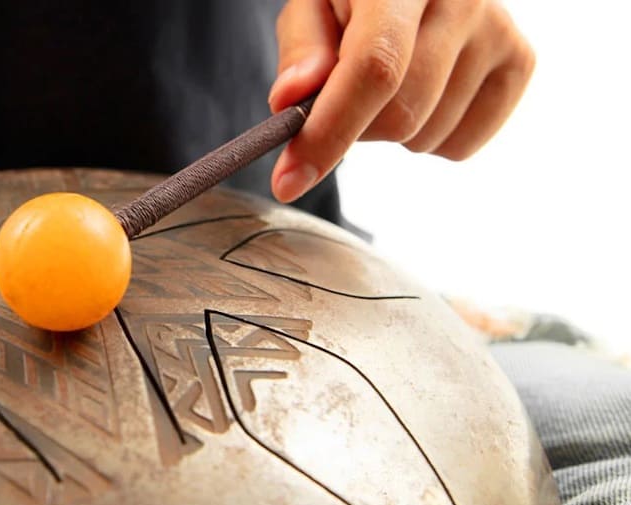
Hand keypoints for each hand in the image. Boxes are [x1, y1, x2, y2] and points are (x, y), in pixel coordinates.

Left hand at [268, 0, 535, 201]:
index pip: (374, 67)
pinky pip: (460, 145)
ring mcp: (499, 27)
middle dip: (354, 130)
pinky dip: (428, 139)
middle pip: (401, 114)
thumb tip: (291, 99)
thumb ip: (300, 51)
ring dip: (391, 134)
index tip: (288, 182)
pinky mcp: (520, 60)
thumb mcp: (311, 7)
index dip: (330, 131)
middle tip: (343, 98)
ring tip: (391, 84)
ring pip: (427, 136)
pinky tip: (424, 94)